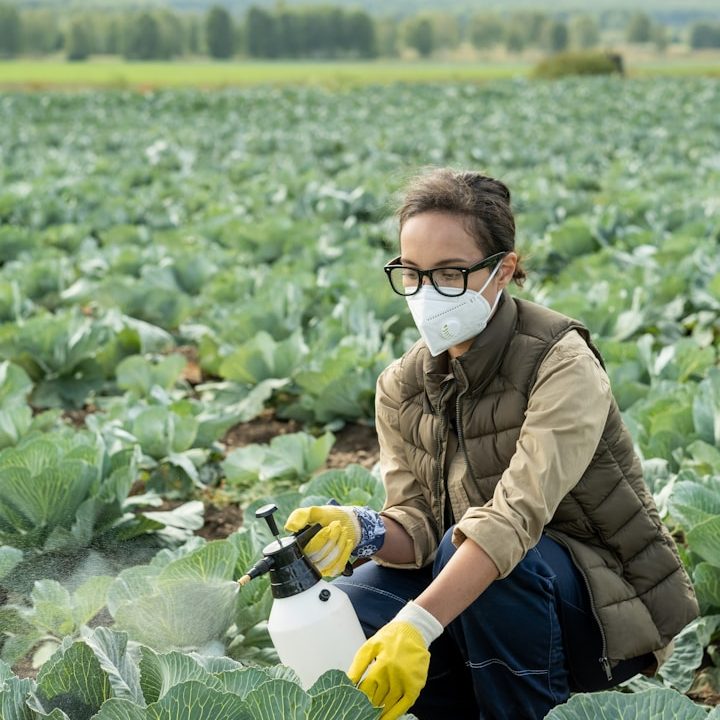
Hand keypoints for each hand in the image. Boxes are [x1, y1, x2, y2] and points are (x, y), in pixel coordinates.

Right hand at [285, 505, 359, 576]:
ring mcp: (318, 566)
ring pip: (329, 561)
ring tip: (343, 530)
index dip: (319, 540)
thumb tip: (290, 527)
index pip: (307, 550)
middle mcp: (306, 558)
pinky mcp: (330, 570)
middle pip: (319, 556)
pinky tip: (347, 541)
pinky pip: (338, 566)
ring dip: (340, 544)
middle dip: (332, 539)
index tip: (328, 528)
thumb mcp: (314, 512)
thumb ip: (300, 515)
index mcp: (298, 545)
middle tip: (337, 525)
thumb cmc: (327, 517)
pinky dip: (345, 552)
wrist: (344, 522)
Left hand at [347, 601, 441, 719]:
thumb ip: (358, 665)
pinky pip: (404, 705)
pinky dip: (395, 715)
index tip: (351, 706)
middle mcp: (394, 675)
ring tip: (370, 718)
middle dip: (367, 709)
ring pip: (390, 704)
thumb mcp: (370, 646)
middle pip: (377, 699)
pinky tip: (386, 719)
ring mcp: (406, 681)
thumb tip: (347, 682)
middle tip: (360, 714)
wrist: (414, 629)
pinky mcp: (415, 685)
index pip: (366, 690)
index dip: (358, 700)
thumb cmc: (390, 637)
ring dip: (379, 714)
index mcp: (381, 665)